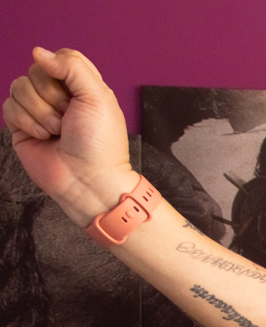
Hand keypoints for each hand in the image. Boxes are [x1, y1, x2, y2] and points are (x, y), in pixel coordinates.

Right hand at [2, 48, 135, 225]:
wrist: (87, 179)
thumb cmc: (100, 143)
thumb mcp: (98, 97)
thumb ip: (72, 66)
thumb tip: (38, 51)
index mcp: (83, 86)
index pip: (62, 57)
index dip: (62, 69)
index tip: (73, 92)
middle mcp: (60, 95)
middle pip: (37, 70)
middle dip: (52, 96)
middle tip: (69, 118)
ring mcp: (38, 110)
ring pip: (19, 87)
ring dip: (40, 111)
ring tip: (57, 131)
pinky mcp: (21, 125)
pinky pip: (8, 106)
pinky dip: (26, 122)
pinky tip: (43, 137)